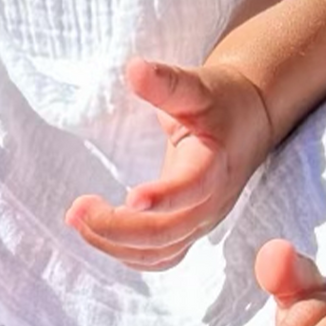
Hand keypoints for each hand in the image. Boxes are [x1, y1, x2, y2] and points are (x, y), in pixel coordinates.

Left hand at [66, 58, 273, 271]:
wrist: (249, 120)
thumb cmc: (222, 100)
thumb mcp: (197, 85)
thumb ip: (166, 82)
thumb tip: (133, 69)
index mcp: (217, 163)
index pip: (193, 187)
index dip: (164, 196)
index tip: (129, 196)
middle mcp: (213, 201)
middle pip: (168, 233)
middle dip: (118, 228)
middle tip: (76, 208)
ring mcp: (202, 221)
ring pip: (159, 252)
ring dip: (114, 244)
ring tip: (77, 217)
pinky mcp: (189, 229)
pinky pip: (159, 257)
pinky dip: (126, 253)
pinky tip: (97, 233)